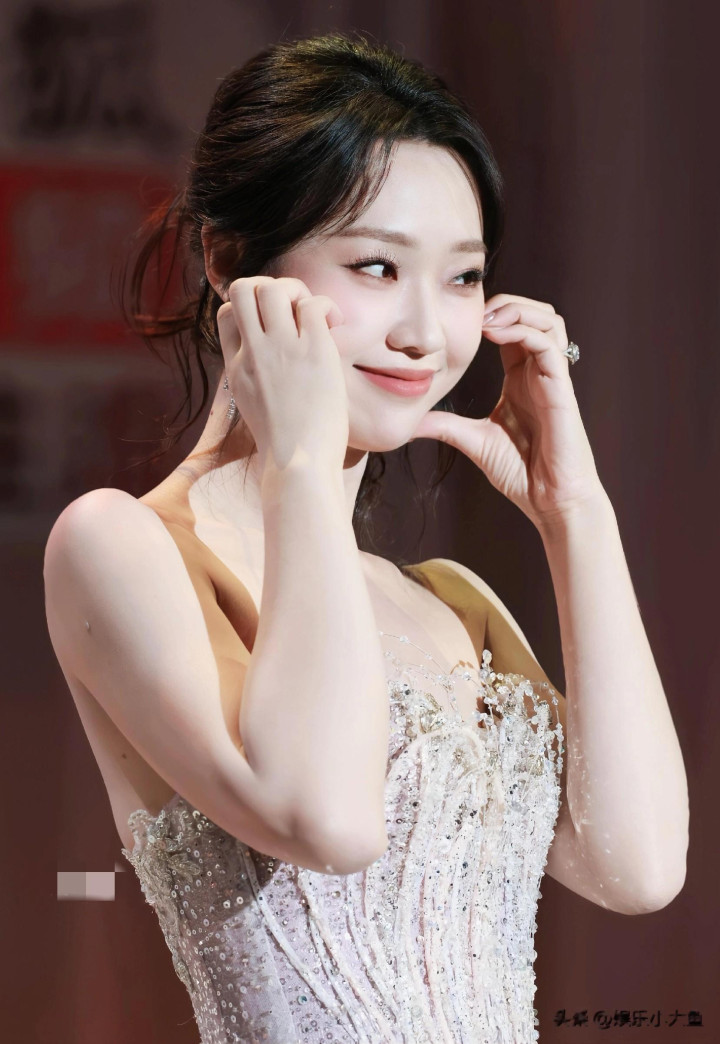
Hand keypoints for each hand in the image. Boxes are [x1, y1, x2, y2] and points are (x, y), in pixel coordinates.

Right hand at [218, 276, 346, 473]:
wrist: (299, 465)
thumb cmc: (287, 444)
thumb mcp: (256, 405)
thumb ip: (258, 375)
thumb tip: (277, 354)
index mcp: (235, 366)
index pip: (226, 312)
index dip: (250, 307)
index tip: (275, 326)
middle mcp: (253, 352)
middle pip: (244, 288)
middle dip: (270, 288)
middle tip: (294, 314)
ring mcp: (281, 349)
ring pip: (274, 287)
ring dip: (297, 291)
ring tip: (316, 319)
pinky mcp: (313, 351)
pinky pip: (313, 304)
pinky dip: (327, 307)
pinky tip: (335, 328)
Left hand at [409, 293, 604, 526]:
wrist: (550, 502)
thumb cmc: (521, 472)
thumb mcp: (473, 440)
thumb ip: (444, 425)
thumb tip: (409, 423)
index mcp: (521, 378)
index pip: (512, 328)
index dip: (490, 315)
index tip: (458, 321)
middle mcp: (539, 372)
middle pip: (535, 314)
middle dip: (506, 303)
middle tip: (474, 313)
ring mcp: (553, 378)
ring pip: (549, 320)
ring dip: (518, 310)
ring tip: (486, 319)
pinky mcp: (561, 390)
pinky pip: (549, 345)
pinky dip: (524, 331)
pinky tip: (496, 334)